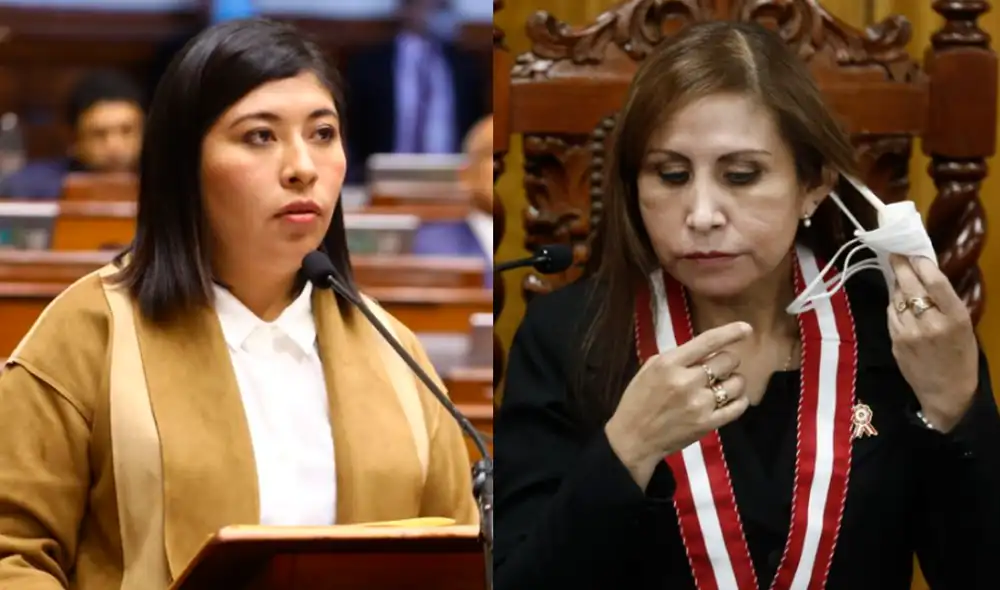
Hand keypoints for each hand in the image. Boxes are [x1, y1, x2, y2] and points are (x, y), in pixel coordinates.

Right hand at [605, 322, 752, 488]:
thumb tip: (708, 349)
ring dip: (734, 381)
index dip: (730, 332)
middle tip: (718, 369)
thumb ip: (679, 357)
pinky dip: (739, 400)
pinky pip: (738, 406)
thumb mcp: (650, 369)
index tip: (746, 328)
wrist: (633, 438)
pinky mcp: (708, 423)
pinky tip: (730, 399)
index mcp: (669, 364)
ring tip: (723, 386)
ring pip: (737, 383)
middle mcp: (687, 382)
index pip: (707, 341)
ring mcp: (699, 404)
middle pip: (728, 360)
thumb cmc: (638, 400)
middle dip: (726, 361)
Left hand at [888, 255, 978, 431]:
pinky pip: (891, 315)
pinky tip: (897, 299)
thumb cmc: (961, 357)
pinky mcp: (895, 342)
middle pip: (911, 287)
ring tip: (898, 274)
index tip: (914, 253)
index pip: (935, 283)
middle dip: (901, 267)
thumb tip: (926, 276)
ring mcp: (909, 334)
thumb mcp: (964, 327)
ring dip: (896, 285)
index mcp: (955, 319)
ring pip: (896, 299)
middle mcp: (930, 324)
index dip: (922, 265)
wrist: (947, 393)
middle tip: (895, 254)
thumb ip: (946, 303)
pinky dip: (893, 304)